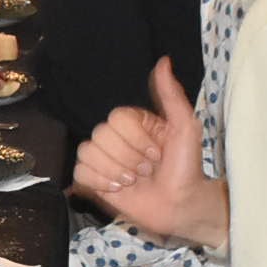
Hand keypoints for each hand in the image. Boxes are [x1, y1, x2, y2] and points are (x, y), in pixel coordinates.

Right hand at [74, 60, 225, 250]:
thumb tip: (163, 61)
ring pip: (88, 152)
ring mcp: (103, 158)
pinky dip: (99, 182)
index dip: (136, 139)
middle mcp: (116, 137)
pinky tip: (117, 188)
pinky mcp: (93, 180)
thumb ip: (171, 95)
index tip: (157, 153)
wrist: (179, 206)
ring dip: (115, 171)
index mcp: (134, 122)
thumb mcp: (185, 128)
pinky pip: (80, 171)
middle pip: (101, 135)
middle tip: (147, 170)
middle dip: (128, 158)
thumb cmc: (186, 168)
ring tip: (133, 181)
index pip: (116, 118)